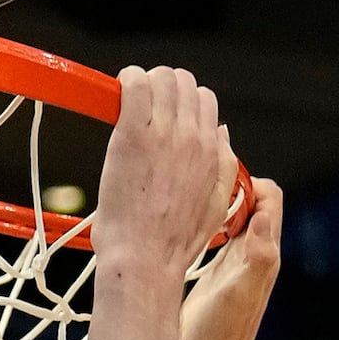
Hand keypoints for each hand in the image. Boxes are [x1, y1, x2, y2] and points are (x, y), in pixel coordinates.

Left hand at [95, 65, 238, 286]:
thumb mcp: (215, 206)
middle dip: (162, 90)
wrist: (145, 262)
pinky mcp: (133, 134)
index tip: (164, 118)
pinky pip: (133, 83)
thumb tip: (221, 132)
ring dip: (142, 85)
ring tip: (127, 109)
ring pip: (159, 77)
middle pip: (182, 81)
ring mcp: (163, 133)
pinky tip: (115, 101)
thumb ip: (223, 166)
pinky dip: (124, 84)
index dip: (181, 104)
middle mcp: (192, 136)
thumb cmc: (171, 245)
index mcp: (212, 152)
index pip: (204, 100)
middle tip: (142, 112)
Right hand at [179, 174, 281, 339]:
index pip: (269, 197)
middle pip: (251, 202)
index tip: (215, 178)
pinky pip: (215, 238)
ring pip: (232, 219)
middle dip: (228, 184)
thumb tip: (263, 214)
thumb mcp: (237, 297)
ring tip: (187, 197)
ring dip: (214, 202)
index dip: (247, 179)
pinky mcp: (213, 279)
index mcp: (264, 257)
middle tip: (195, 181)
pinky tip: (181, 227)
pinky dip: (202, 223)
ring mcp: (233, 269)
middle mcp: (253, 259)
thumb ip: (256, 256)